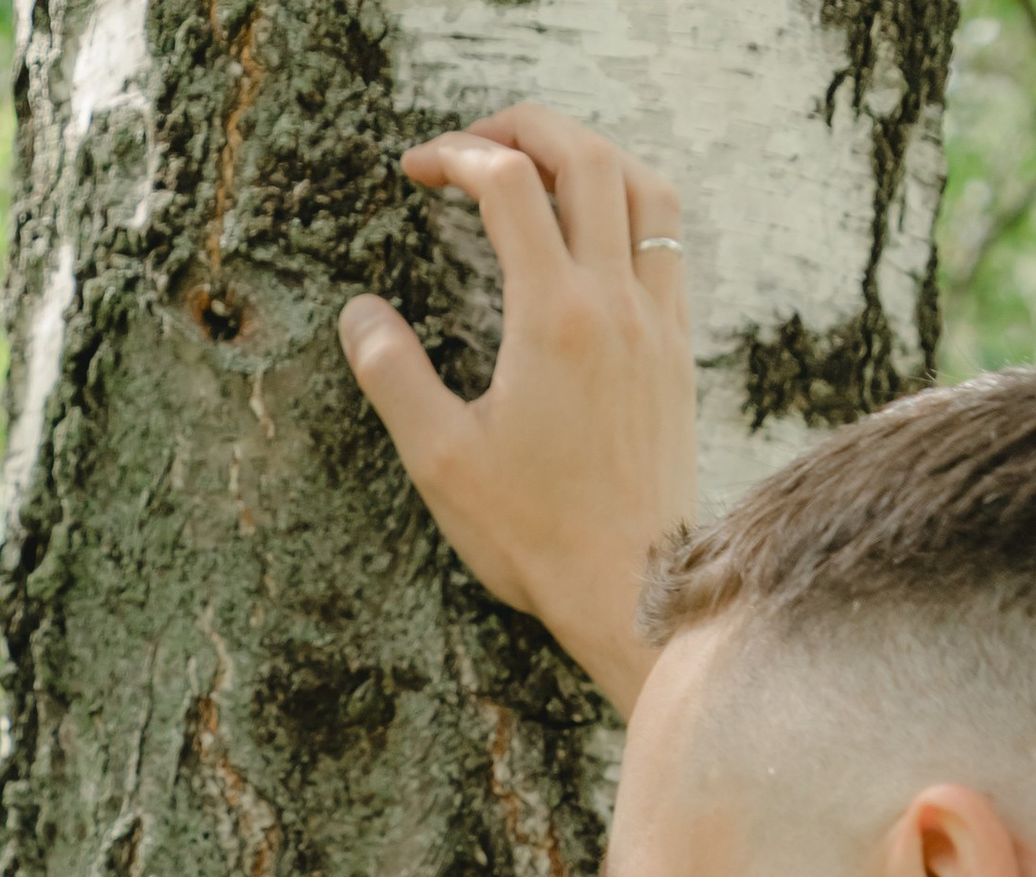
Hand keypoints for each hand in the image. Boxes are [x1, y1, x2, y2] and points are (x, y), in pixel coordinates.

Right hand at [340, 103, 696, 716]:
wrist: (633, 590)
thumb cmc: (536, 538)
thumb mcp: (441, 463)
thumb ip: (394, 377)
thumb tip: (359, 313)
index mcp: (554, 317)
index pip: (508, 185)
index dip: (456, 155)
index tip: (416, 170)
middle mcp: (615, 302)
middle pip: (584, 156)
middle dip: (523, 128)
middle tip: (472, 144)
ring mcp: (655, 322)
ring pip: (641, 186)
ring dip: (588, 154)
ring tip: (538, 168)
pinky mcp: (675, 350)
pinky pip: (666, 241)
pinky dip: (628, 206)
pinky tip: (591, 234)